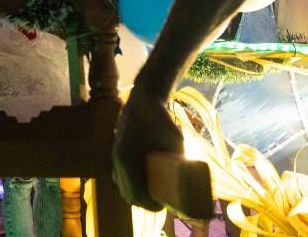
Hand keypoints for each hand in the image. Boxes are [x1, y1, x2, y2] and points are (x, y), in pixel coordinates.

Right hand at [112, 90, 183, 210]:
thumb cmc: (160, 119)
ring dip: (134, 193)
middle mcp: (119, 160)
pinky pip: (118, 175)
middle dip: (142, 202)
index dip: (150, 205)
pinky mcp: (116, 151)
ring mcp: (115, 156)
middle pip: (128, 193)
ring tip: (150, 196)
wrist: (143, 100)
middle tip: (159, 204)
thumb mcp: (175, 140)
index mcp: (129, 160)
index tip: (162, 207)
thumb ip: (180, 157)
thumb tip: (192, 174)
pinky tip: (138, 185)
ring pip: (121, 185)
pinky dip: (127, 183)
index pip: (136, 193)